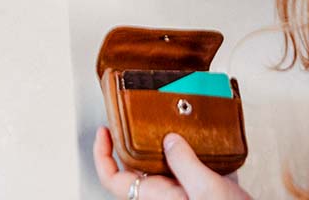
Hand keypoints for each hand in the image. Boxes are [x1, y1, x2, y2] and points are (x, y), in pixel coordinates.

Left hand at [93, 128, 251, 199]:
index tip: (104, 131)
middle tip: (137, 116)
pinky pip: (185, 166)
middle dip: (135, 139)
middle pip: (135, 165)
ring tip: (168, 119)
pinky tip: (199, 135)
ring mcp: (180, 192)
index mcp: (155, 197)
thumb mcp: (205, 189)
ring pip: (161, 163)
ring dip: (164, 141)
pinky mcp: (198, 190)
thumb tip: (168, 139)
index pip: (113, 178)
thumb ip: (184, 162)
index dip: (102, 155)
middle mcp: (163, 196)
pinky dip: (188, 149)